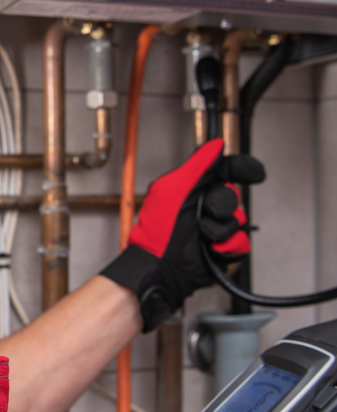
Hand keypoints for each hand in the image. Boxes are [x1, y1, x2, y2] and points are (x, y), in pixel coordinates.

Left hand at [100, 139, 264, 330]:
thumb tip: (216, 145)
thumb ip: (197, 165)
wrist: (160, 266)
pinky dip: (227, 245)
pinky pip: (242, 242)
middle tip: (204, 213)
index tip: (254, 173)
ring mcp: (216, 227)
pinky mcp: (223, 248)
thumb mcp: (172, 189)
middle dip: (222, 205)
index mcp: (193, 188)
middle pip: (234, 195)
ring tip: (202, 234)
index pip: (225, 171)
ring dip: (221, 228)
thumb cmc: (157, 230)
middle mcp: (206, 206)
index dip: (242, 169)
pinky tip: (210, 248)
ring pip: (239, 219)